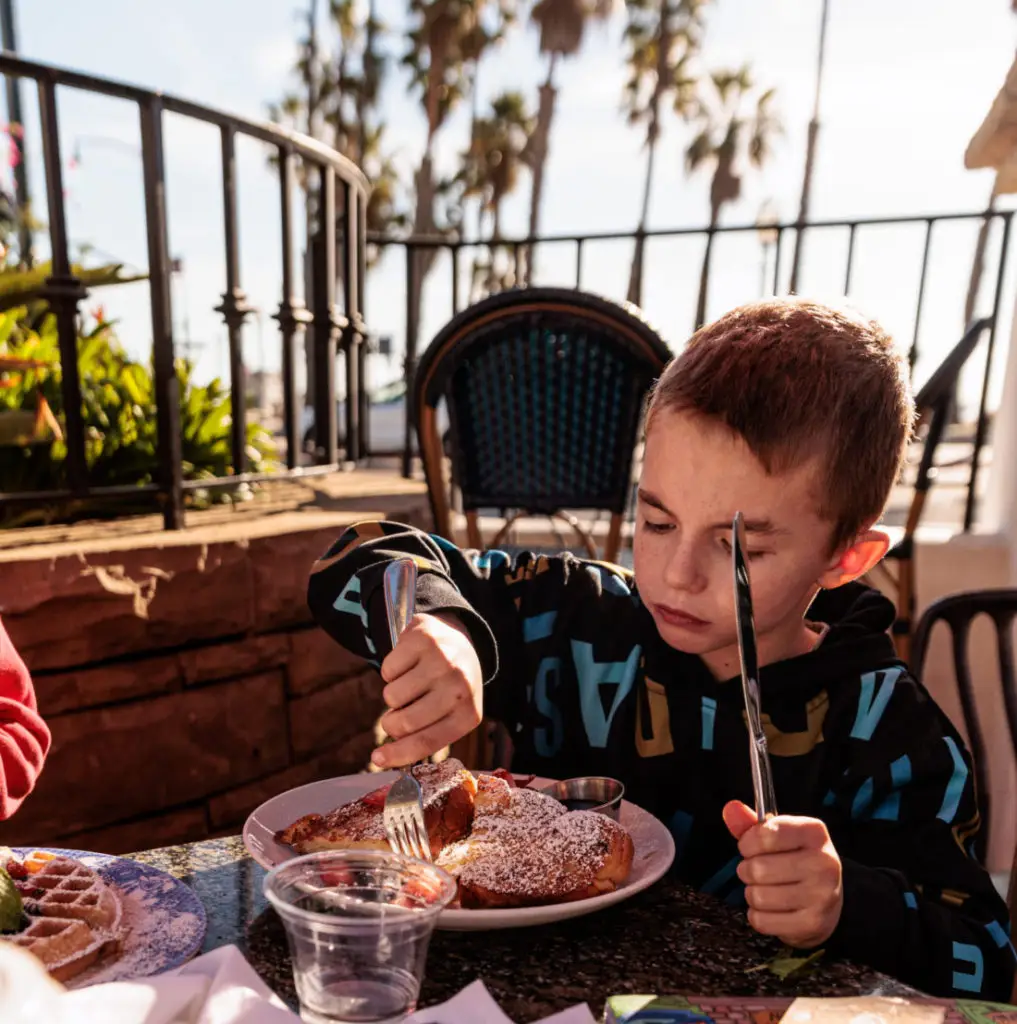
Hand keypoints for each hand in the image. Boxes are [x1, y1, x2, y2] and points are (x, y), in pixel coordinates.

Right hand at [371, 613, 482, 767]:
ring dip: (393, 694)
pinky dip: (392, 671)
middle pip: (404, 722)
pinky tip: (410, 664)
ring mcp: (442, 661)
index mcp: (468, 714)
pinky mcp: (424, 640)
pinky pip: (387, 670)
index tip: (377, 759)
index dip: (397, 754)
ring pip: (391, 696)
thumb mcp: (450, 713)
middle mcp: (459, 687)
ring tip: (411, 683)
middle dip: (391, 722)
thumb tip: (383, 758)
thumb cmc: (450, 685)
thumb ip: (425, 736)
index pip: (427, 741)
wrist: (459, 638)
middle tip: (396, 714)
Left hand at [723, 800, 842, 948]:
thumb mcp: (778, 836)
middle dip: (748, 870)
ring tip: (765, 889)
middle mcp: (823, 863)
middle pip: (758, 868)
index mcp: (814, 832)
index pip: (765, 834)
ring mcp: (821, 896)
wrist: (830, 899)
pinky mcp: (813, 924)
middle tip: (758, 871)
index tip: (750, 846)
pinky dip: (758, 915)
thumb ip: (751, 824)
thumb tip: (730, 809)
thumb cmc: (796, 859)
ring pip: (758, 896)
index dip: (747, 842)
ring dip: (752, 893)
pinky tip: (772, 909)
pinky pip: (762, 921)